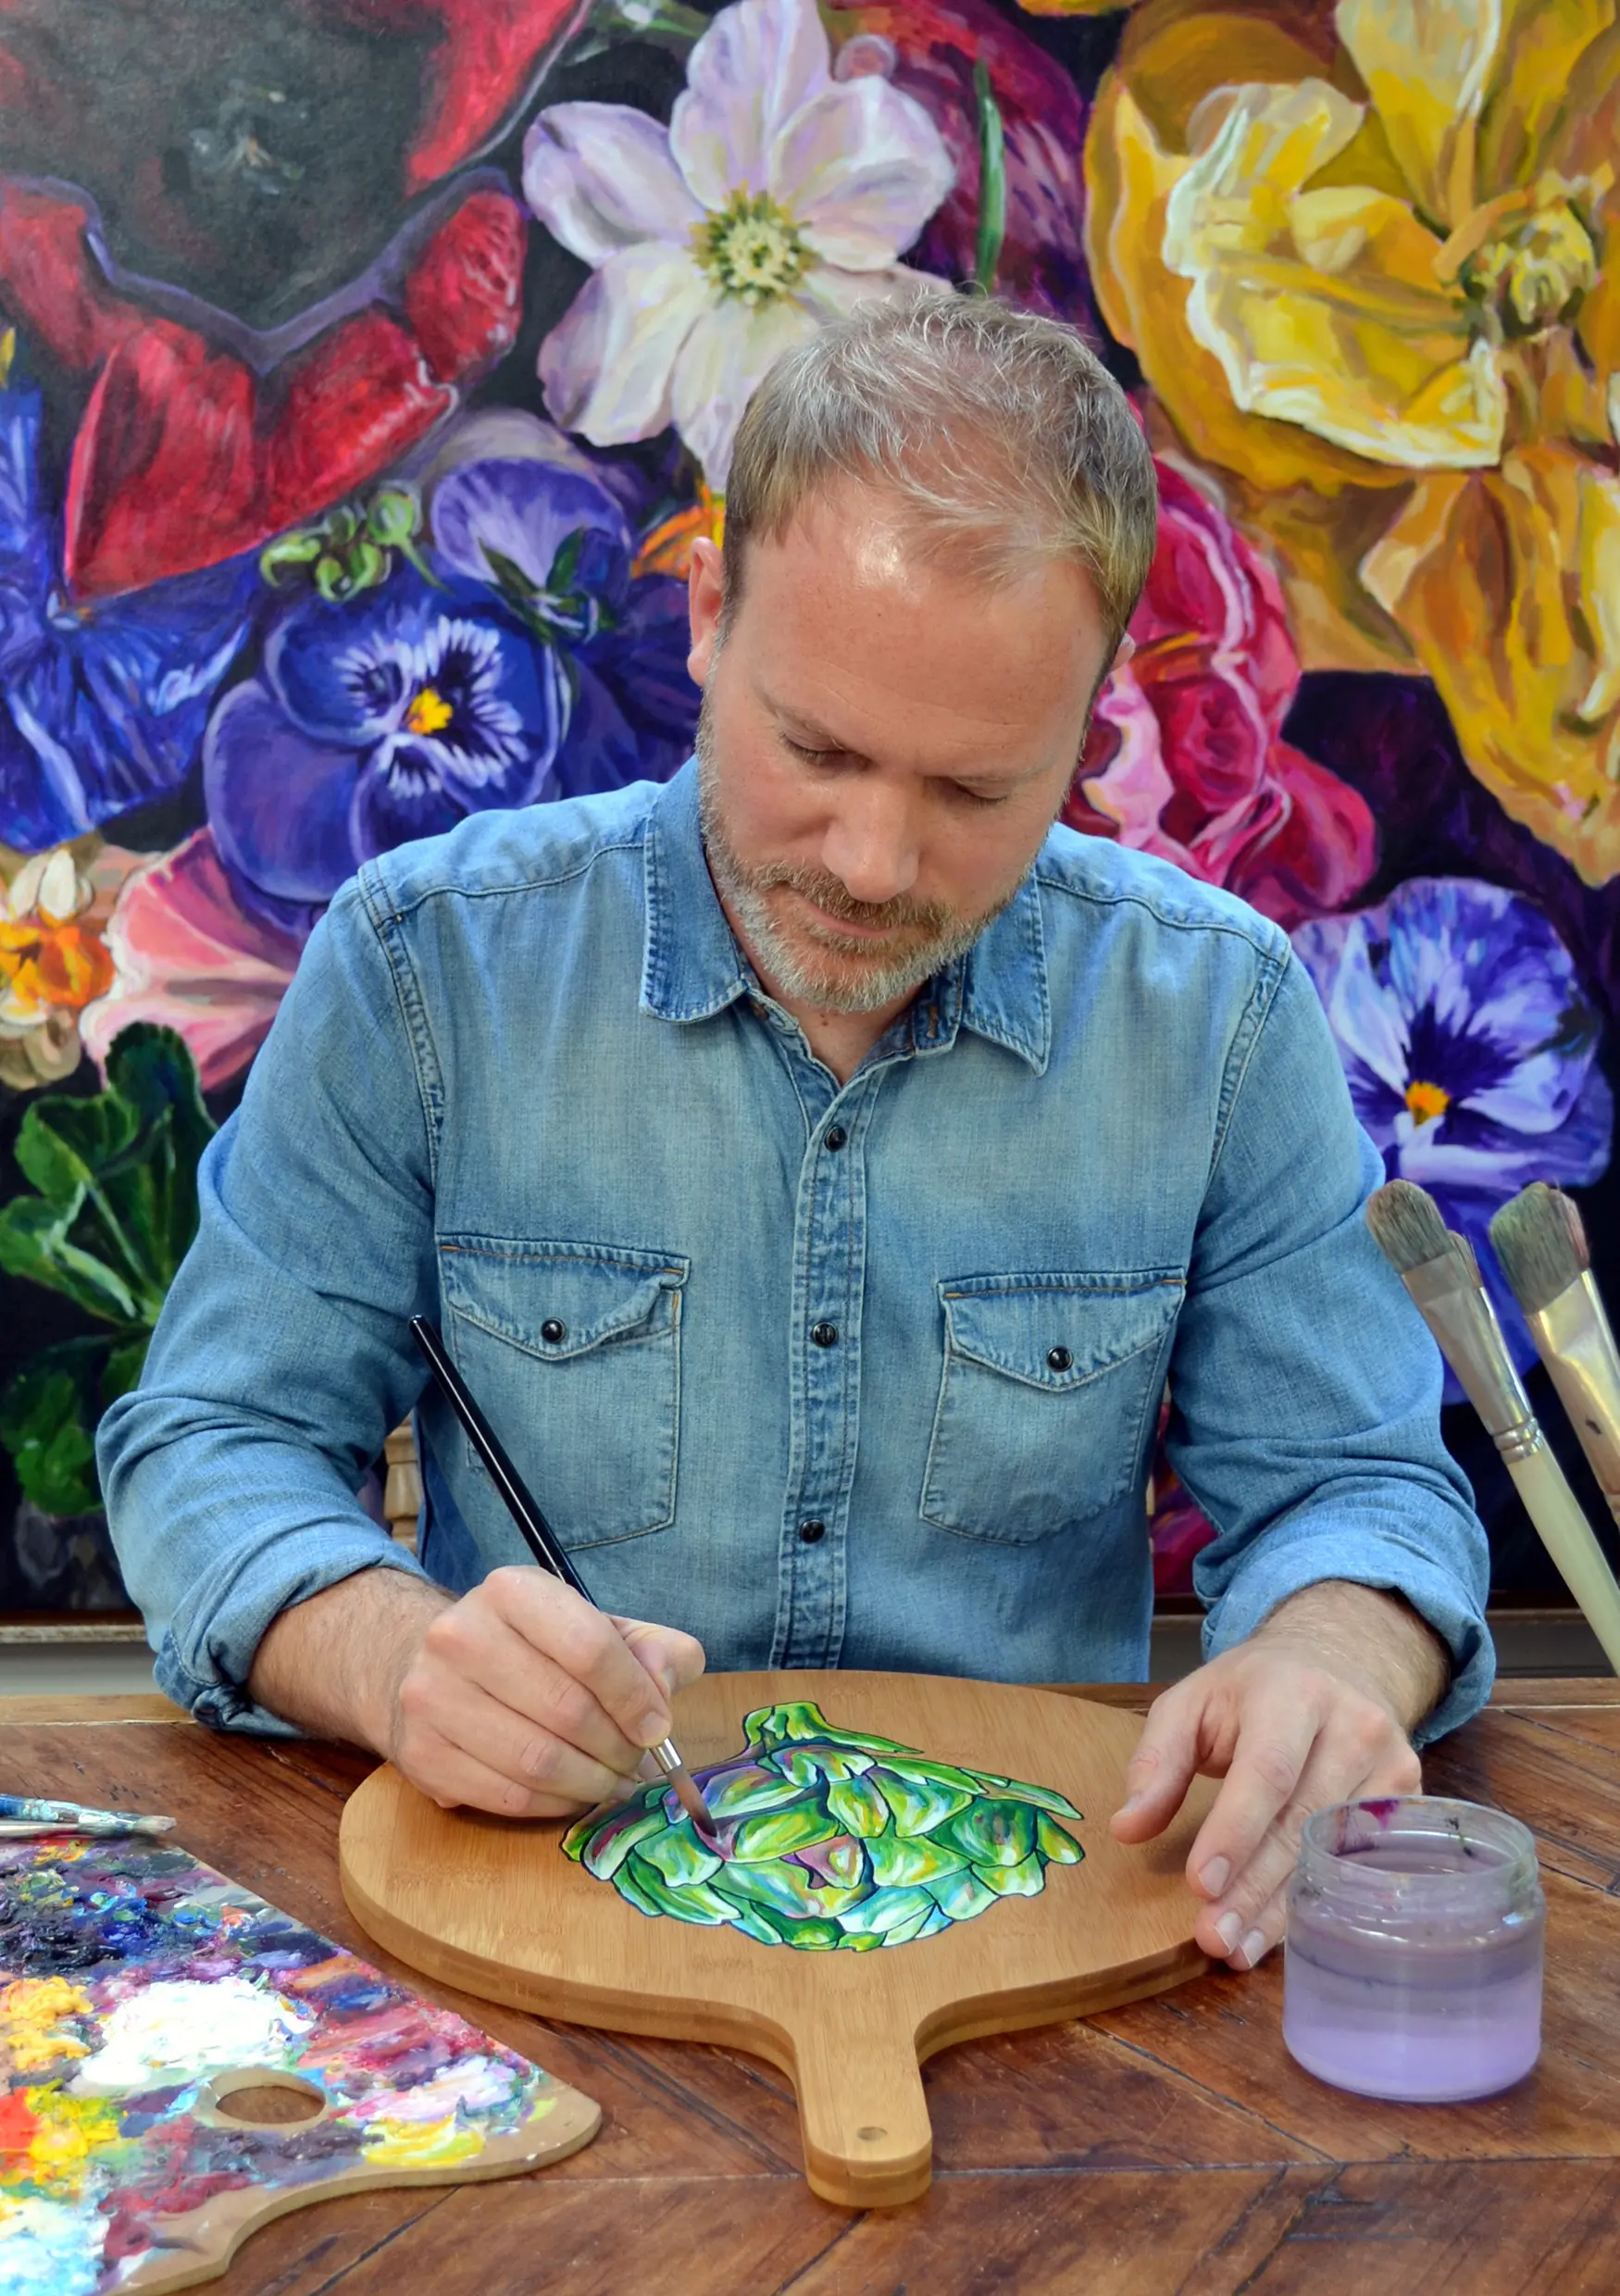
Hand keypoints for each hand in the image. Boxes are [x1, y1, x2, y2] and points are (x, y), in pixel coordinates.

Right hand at [381, 1566, 705, 1818]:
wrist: (431, 1663)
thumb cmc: (533, 1648)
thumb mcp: (599, 1627)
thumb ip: (653, 1650)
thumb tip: (664, 1688)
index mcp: (513, 1591)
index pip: (590, 1647)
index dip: (635, 1697)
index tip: (658, 1728)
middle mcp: (461, 1635)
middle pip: (567, 1710)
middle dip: (618, 1748)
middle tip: (637, 1764)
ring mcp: (431, 1696)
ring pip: (536, 1761)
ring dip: (591, 1783)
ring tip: (612, 1783)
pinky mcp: (420, 1754)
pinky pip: (505, 1797)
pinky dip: (553, 1805)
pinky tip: (573, 1794)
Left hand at [1109, 1582, 1445, 1970]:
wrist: (1337, 1661)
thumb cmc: (1251, 1690)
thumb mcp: (1191, 1703)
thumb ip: (1157, 1761)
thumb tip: (1127, 1829)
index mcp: (1292, 1691)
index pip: (1267, 1770)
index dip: (1235, 1832)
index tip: (1201, 1886)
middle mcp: (1354, 1725)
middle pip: (1303, 1821)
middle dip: (1254, 1887)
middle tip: (1212, 1937)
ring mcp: (1391, 1763)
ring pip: (1333, 1852)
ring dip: (1282, 1909)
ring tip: (1236, 1947)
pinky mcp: (1407, 1798)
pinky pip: (1357, 1863)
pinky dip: (1314, 1902)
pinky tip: (1276, 1932)